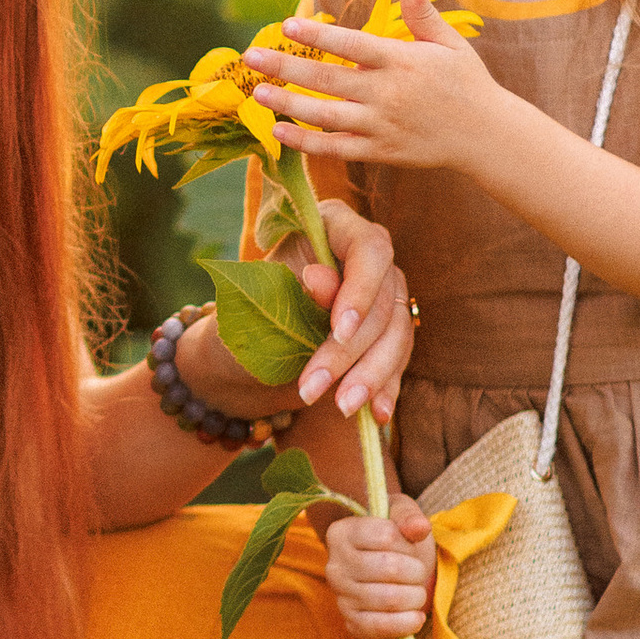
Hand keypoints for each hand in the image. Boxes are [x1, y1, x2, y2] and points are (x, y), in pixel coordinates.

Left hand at [177, 202, 412, 427]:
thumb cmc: (241, 321)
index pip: (368, 249)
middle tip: (315, 390)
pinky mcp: (386, 331)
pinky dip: (386, 386)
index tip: (340, 331)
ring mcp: (382, 292)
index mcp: (331, 226)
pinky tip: (376, 413)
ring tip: (342, 408)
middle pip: (382, 300)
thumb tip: (321, 277)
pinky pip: (398, 357)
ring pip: (397, 332)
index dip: (360, 290)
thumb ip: (290, 292)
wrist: (241, 357)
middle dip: (350, 351)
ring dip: (371, 375)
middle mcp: (364, 255)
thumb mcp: (254, 306)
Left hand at [248, 0, 494, 172]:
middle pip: (328, 80)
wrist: (486, 136)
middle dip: (285, 68)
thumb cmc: (466, 83)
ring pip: (325, 116)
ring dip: (287, 104)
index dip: (319, 36)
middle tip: (251, 57)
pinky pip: (335, 148)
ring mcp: (382, 126)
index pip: (352, 45)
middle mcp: (388, 94)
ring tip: (256, 92)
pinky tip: (279, 131)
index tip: (288, 26)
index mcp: (403, 61)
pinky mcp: (380, 152)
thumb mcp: (450, 43)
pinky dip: (305, 142)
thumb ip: (423, 13)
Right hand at [326, 500, 433, 638]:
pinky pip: (380, 628)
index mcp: (341, 533)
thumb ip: (409, 516)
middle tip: (418, 571)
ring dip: (416, 596)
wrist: (383, 566)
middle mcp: (334, 566)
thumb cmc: (394, 538)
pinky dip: (406, 624)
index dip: (408, 542)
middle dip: (417, 571)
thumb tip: (419, 527)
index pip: (386, 536)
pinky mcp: (351, 622)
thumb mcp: (400, 515)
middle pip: (390, 568)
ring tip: (416, 591)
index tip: (408, 545)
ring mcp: (340, 597)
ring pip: (390, 598)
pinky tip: (416, 616)